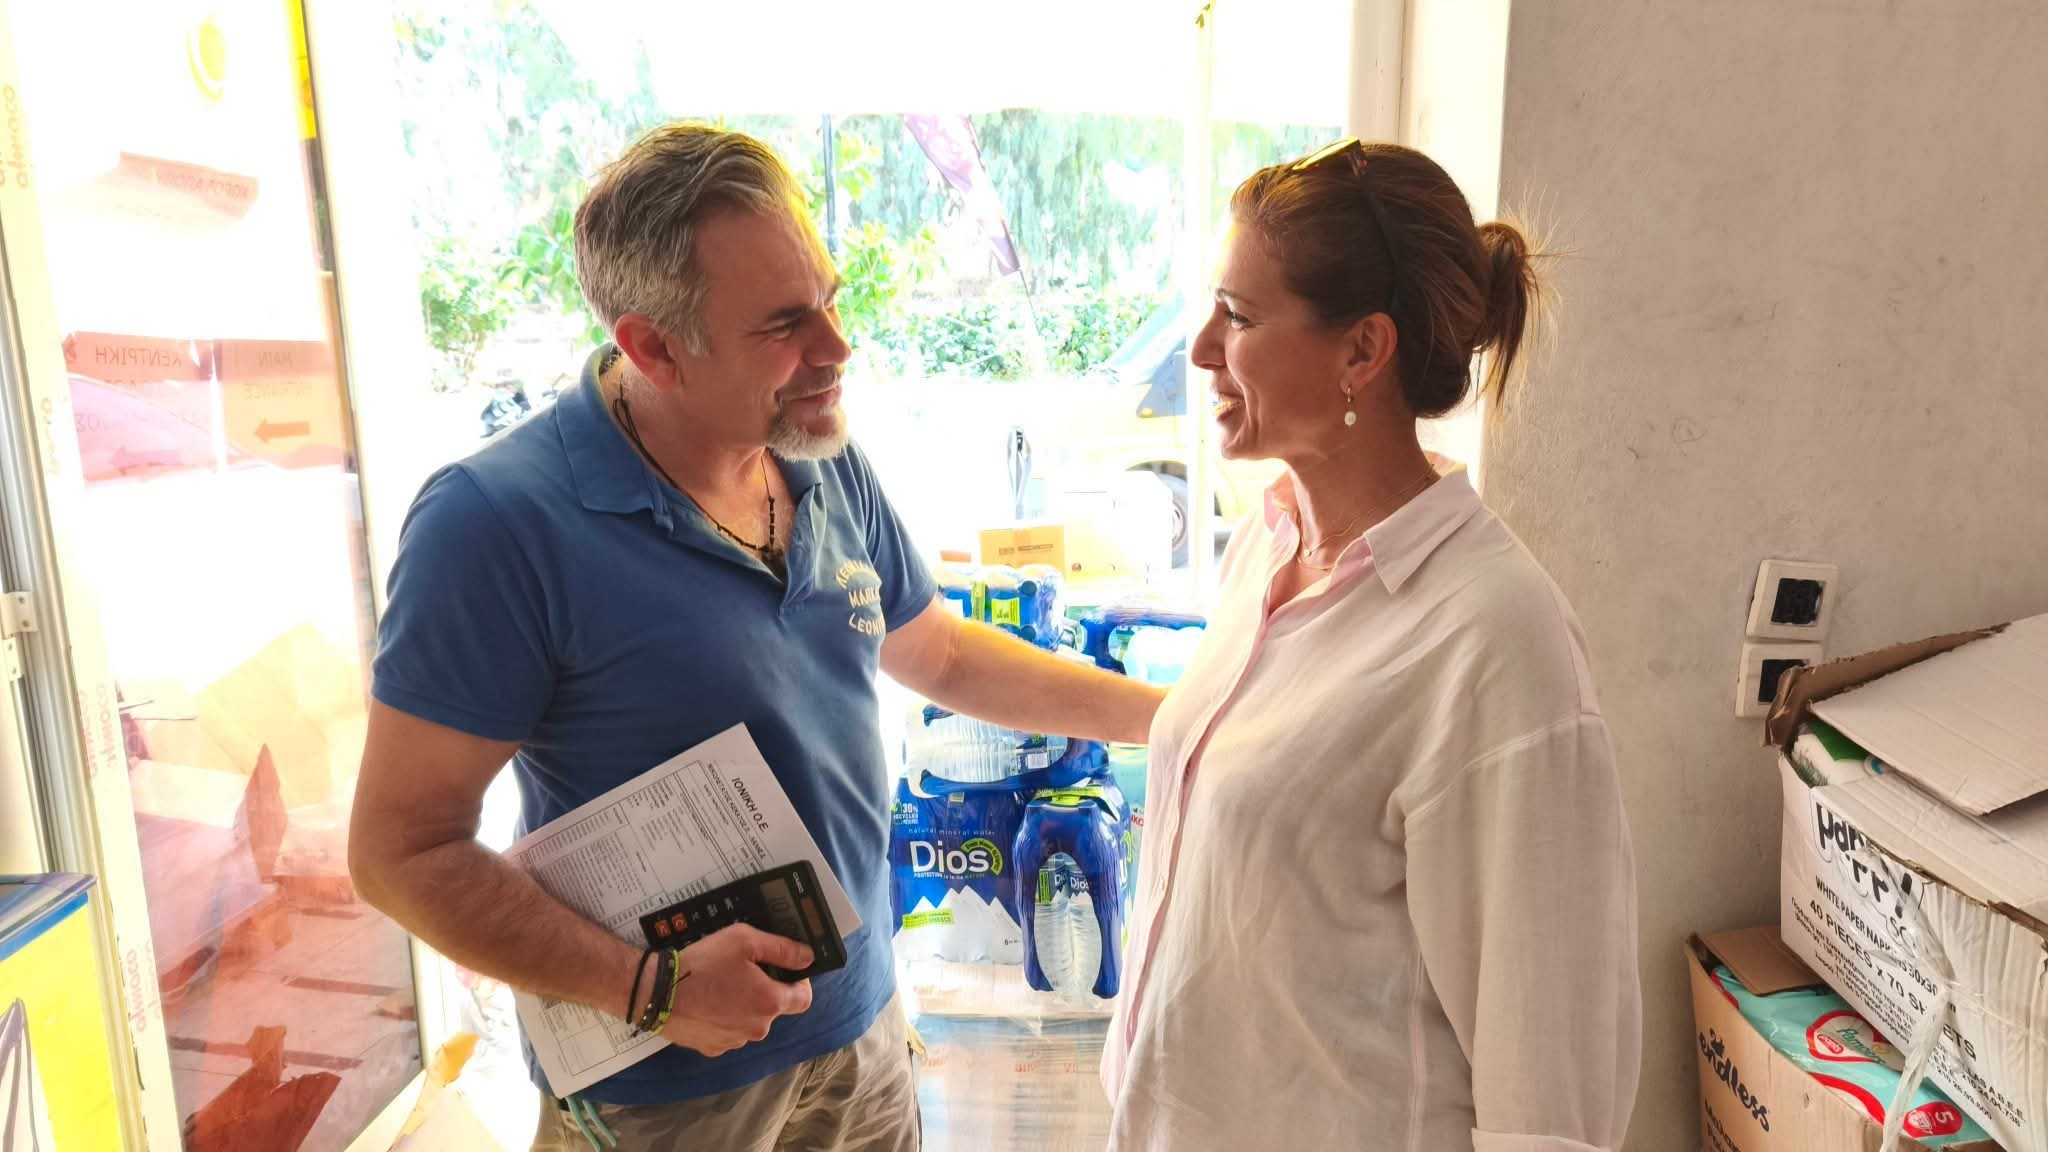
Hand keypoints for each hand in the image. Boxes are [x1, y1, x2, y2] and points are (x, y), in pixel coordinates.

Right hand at [658, 925, 814, 1057]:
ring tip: (720, 985)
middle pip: (773, 1008)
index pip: (804, 998)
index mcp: (769, 1002)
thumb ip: (782, 948)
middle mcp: (756, 1028)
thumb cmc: (701, 964)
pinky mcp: (713, 1047)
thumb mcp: (744, 940)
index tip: (785, 971)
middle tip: (742, 971)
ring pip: (749, 1021)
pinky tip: (707, 1002)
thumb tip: (807, 956)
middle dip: (764, 990)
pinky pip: (727, 1031)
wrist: (657, 992)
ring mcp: (734, 1041)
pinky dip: (723, 1018)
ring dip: (743, 1005)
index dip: (799, 982)